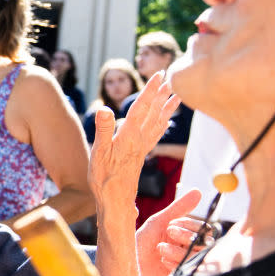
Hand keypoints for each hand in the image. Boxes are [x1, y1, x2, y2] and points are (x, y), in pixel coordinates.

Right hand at [89, 72, 180, 208]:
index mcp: (129, 136)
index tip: (160, 74)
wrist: (115, 201)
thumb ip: (104, 129)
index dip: (150, 90)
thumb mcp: (99, 152)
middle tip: (171, 76)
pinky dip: (162, 124)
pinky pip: (155, 134)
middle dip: (161, 94)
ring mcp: (141, 147)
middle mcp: (139, 139)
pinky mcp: (140, 154)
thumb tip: (106, 108)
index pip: (141, 107)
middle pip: (153, 112)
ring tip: (175, 94)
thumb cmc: (104, 178)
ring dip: (166, 107)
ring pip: (157, 122)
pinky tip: (166, 121)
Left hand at [136, 188, 205, 275]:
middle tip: (167, 235)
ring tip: (161, 251)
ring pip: (199, 256)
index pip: (203, 228)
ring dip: (178, 251)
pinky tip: (163, 264)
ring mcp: (188, 265)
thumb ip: (178, 208)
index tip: (170, 226)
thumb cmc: (140, 245)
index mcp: (186, 236)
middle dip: (186, 237)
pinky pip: (192, 271)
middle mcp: (190, 250)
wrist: (127, 270)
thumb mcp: (157, 223)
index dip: (189, 225)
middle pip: (205, 241)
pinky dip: (176, 265)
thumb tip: (198, 191)